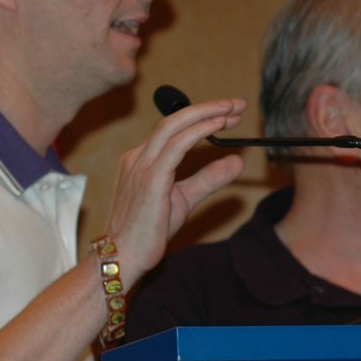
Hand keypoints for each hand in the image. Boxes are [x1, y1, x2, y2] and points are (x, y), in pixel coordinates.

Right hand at [104, 97, 246, 283]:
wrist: (123, 257)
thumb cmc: (148, 231)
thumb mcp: (185, 199)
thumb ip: (209, 178)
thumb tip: (236, 161)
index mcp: (142, 159)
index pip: (174, 128)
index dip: (202, 116)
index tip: (228, 113)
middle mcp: (139, 157)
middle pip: (175, 119)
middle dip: (208, 107)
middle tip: (237, 104)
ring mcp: (141, 165)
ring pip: (175, 125)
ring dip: (207, 114)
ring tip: (233, 110)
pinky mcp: (150, 178)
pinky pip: (177, 145)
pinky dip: (199, 131)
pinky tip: (218, 125)